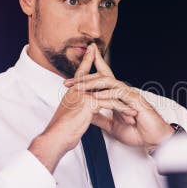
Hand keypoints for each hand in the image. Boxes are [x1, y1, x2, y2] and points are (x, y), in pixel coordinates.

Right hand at [29, 46, 137, 172]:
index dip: (86, 60)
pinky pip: (110, 103)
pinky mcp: (89, 103)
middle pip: (93, 75)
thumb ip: (81, 108)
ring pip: (105, 90)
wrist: (57, 138)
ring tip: (127, 97)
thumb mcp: (73, 116)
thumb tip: (86, 110)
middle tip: (96, 50)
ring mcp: (83, 95)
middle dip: (98, 63)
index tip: (90, 49)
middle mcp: (77, 90)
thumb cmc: (64, 130)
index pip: (81, 73)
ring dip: (118, 94)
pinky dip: (122, 109)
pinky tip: (129, 113)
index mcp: (73, 92)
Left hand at [63, 43, 174, 151]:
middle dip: (84, 77)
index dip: (86, 76)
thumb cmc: (137, 131)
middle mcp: (122, 91)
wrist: (153, 139)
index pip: (100, 81)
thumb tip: (86, 115)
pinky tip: (96, 96)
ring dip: (92, 84)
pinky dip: (107, 94)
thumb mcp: (112, 125)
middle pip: (102, 77)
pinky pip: (120, 94)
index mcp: (117, 95)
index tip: (67, 81)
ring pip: (109, 82)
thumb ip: (100, 118)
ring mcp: (129, 94)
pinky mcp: (136, 100)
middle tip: (66, 82)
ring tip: (78, 87)